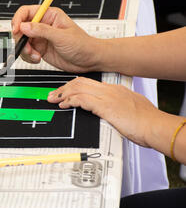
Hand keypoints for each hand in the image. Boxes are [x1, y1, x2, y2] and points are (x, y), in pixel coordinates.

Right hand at [11, 5, 101, 72]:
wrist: (89, 61)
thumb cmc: (82, 45)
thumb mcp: (62, 36)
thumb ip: (42, 31)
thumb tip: (24, 26)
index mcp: (49, 15)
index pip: (27, 12)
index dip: (18, 19)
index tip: (16, 30)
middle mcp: (42, 25)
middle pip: (21, 27)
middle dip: (21, 39)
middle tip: (27, 47)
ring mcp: (40, 38)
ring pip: (22, 41)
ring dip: (25, 50)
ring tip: (35, 55)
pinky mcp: (39, 49)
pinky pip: (26, 52)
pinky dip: (28, 57)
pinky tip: (37, 59)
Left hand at [47, 77, 163, 147]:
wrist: (155, 126)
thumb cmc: (146, 122)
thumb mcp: (129, 110)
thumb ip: (117, 108)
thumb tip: (109, 114)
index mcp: (115, 90)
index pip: (88, 83)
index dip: (73, 86)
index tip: (64, 92)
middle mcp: (109, 90)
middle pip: (80, 82)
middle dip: (64, 88)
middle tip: (53, 95)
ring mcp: (107, 96)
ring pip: (78, 88)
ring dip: (63, 94)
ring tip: (54, 100)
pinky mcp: (105, 106)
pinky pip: (82, 99)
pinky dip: (70, 101)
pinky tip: (64, 105)